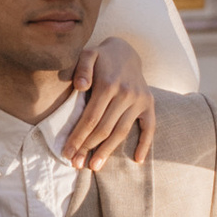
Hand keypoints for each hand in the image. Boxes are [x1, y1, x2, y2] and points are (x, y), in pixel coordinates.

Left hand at [66, 36, 154, 168]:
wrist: (126, 50)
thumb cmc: (101, 57)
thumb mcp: (88, 54)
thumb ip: (82, 67)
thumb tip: (81, 86)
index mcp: (108, 84)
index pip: (91, 118)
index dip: (78, 137)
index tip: (67, 152)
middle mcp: (126, 94)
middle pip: (104, 128)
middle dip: (88, 148)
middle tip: (76, 163)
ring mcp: (139, 100)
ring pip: (122, 131)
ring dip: (108, 151)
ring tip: (95, 166)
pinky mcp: (149, 103)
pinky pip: (150, 127)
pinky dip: (145, 144)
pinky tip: (137, 160)